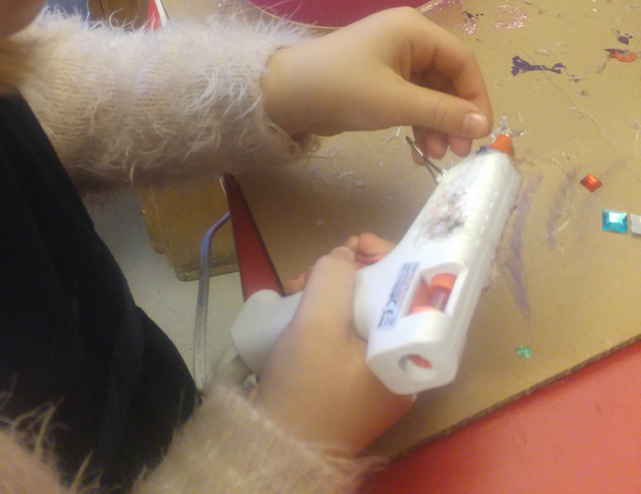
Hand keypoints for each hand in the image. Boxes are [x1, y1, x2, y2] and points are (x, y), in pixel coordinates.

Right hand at [253, 244, 413, 453]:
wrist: (275, 446)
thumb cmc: (307, 388)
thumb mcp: (318, 323)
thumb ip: (334, 277)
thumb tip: (344, 256)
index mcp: (409, 358)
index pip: (414, 291)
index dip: (388, 258)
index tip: (358, 244)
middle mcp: (399, 367)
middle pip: (384, 298)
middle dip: (351, 271)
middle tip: (322, 262)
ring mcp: (372, 377)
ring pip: (360, 313)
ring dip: (332, 289)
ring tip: (298, 282)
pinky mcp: (347, 382)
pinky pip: (344, 333)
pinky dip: (325, 311)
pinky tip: (299, 301)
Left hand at [261, 7, 491, 160]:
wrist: (286, 94)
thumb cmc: (343, 88)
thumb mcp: (396, 102)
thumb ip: (442, 113)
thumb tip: (484, 125)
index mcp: (414, 30)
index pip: (462, 60)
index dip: (476, 96)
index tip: (481, 132)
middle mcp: (408, 39)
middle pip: (448, 78)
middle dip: (455, 115)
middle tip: (459, 153)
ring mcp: (393, 59)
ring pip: (431, 93)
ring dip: (437, 124)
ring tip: (435, 156)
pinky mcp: (381, 79)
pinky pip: (412, 100)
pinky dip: (419, 122)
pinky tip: (419, 149)